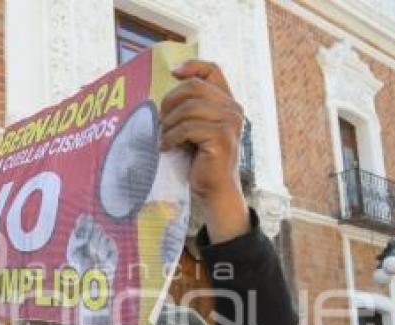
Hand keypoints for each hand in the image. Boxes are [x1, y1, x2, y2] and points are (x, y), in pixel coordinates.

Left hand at [160, 60, 248, 242]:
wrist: (214, 189)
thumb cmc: (201, 160)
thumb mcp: (195, 128)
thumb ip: (190, 108)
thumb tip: (166, 91)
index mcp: (228, 102)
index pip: (213, 70)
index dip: (192, 66)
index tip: (173, 72)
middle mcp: (233, 109)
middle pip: (194, 88)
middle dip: (170, 102)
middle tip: (160, 120)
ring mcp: (230, 123)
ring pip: (188, 108)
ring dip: (169, 124)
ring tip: (164, 137)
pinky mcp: (221, 138)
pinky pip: (187, 128)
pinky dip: (171, 137)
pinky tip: (166, 147)